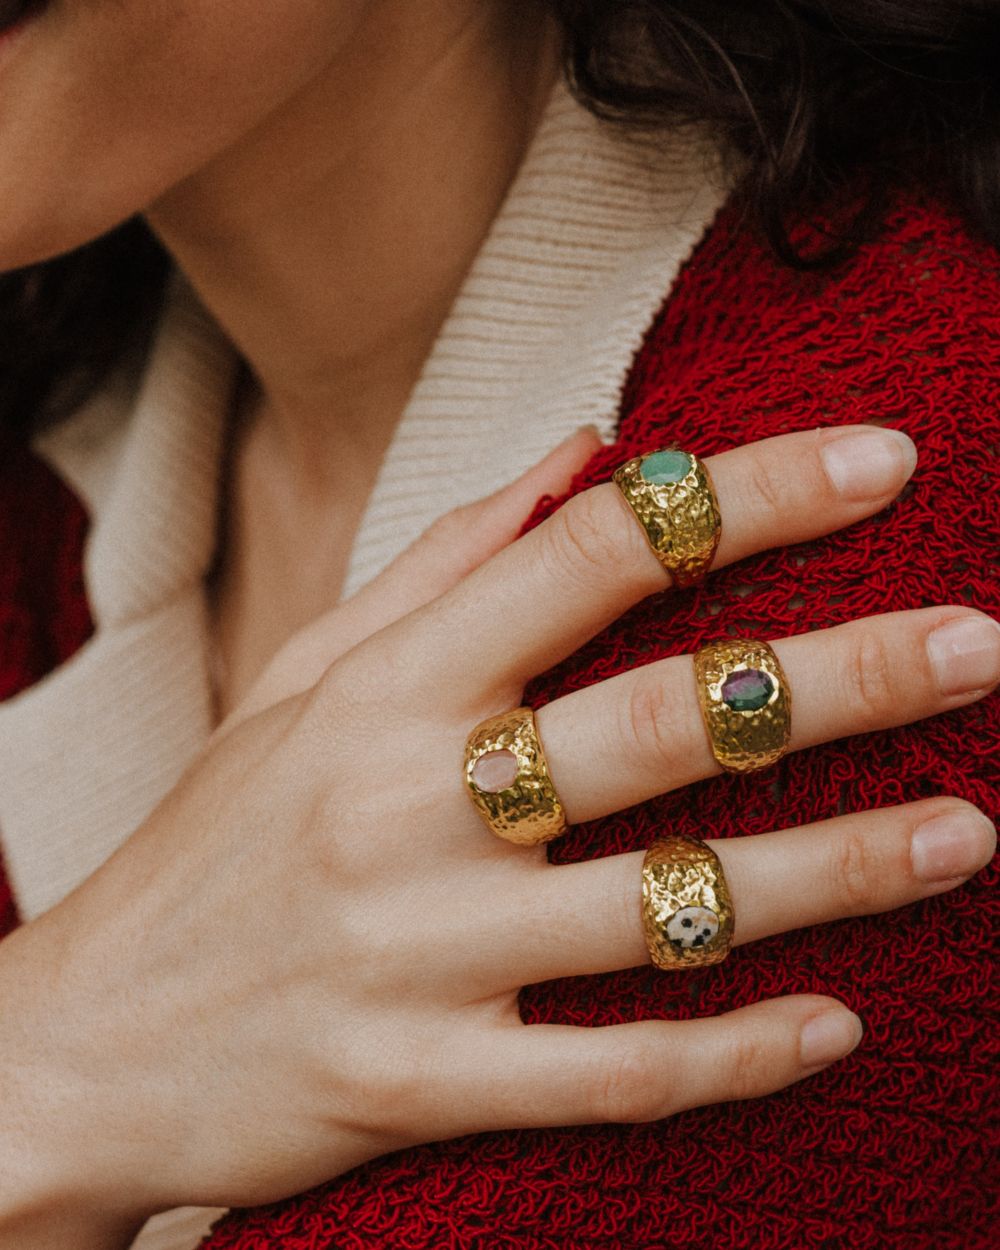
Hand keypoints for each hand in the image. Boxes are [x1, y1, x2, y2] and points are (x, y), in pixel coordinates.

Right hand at [1, 425, 995, 1242]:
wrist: (86, 1036)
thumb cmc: (217, 836)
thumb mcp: (304, 674)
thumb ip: (449, 558)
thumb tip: (590, 449)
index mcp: (385, 687)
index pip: (593, 556)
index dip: (747, 500)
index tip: (878, 464)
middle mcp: (410, 806)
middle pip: (665, 722)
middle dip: (841, 675)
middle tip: (979, 642)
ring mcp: (421, 954)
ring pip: (672, 908)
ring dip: (840, 870)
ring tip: (970, 832)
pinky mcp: (422, 1084)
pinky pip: (616, 1074)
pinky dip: (739, 1052)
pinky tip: (842, 1023)